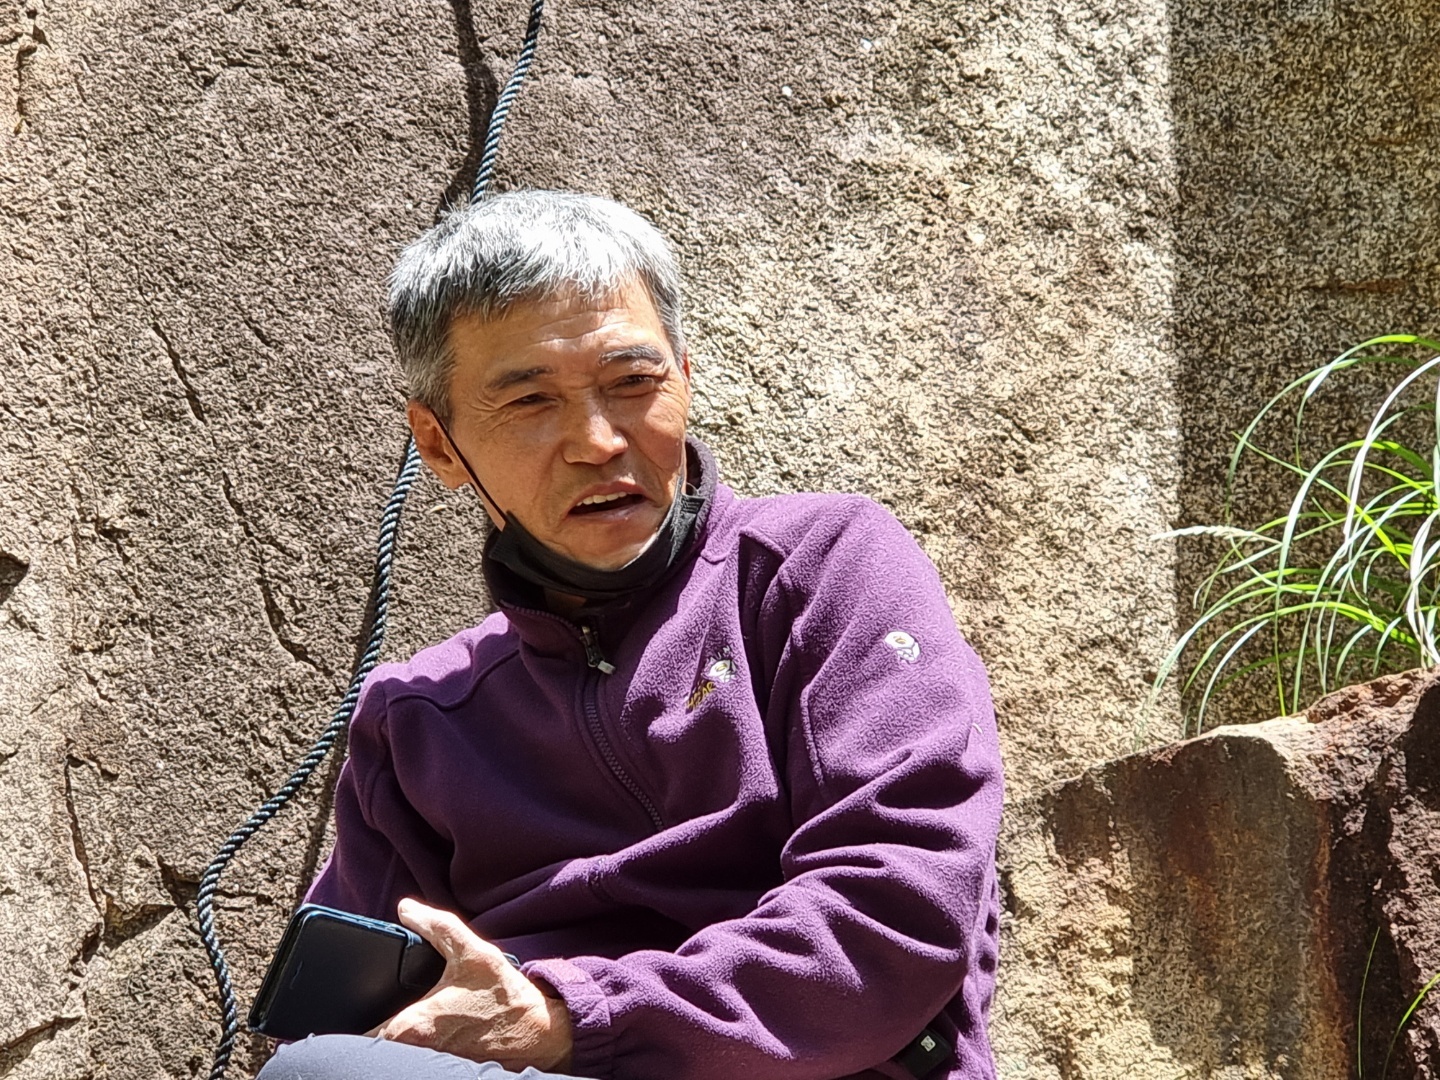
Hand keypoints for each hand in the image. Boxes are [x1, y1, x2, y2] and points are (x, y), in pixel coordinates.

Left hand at [367, 898, 573, 1072]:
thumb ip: (436, 926)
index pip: (361, 1037)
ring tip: (408, 1023)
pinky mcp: (448, 1072)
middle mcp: (416, 1053)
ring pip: (397, 1058)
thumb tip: (406, 908)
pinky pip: (418, 1064)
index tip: (347, 1013)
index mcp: (412, 1026)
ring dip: (397, 1043)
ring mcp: (431, 1067)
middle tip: (379, 1011)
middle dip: (373, 1032)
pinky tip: (432, 1035)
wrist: (539, 1035)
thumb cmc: (505, 998)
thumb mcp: (472, 951)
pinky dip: (418, 1052)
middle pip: (376, 1050)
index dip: (351, 1025)